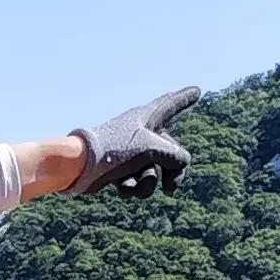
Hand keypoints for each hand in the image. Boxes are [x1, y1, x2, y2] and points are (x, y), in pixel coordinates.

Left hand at [69, 89, 200, 198]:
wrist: (81, 167)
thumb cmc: (116, 150)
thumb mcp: (153, 149)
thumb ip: (176, 155)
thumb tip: (182, 163)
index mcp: (146, 117)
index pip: (172, 104)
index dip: (185, 98)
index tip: (197, 91)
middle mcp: (140, 132)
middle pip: (169, 151)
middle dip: (172, 173)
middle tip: (171, 188)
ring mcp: (130, 151)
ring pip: (153, 172)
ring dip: (147, 184)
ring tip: (135, 186)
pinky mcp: (118, 169)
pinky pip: (135, 181)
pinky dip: (131, 188)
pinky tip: (120, 187)